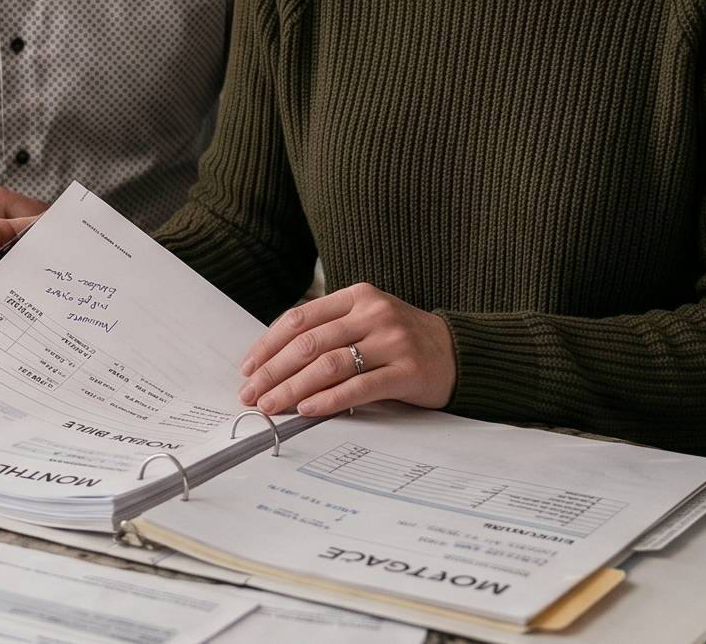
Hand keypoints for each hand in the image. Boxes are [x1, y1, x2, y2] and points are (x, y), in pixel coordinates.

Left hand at [236, 284, 455, 417]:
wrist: (458, 352)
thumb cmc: (402, 339)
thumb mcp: (366, 320)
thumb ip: (329, 331)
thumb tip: (273, 362)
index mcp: (357, 296)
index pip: (300, 319)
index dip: (268, 344)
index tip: (248, 367)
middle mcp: (373, 314)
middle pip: (309, 343)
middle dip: (273, 371)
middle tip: (251, 394)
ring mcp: (392, 341)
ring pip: (329, 365)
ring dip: (292, 388)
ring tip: (272, 406)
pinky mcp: (406, 371)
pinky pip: (358, 387)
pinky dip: (328, 400)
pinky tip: (307, 410)